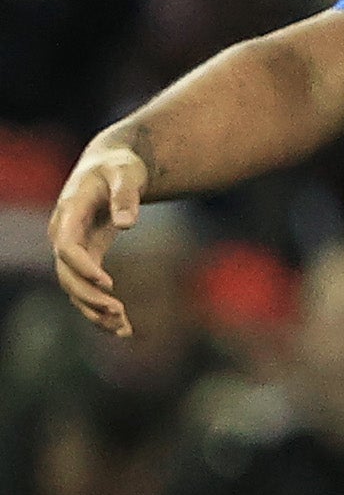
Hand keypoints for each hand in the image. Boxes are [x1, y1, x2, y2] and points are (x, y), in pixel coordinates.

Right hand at [50, 135, 148, 335]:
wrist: (111, 166)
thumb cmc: (119, 167)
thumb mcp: (126, 173)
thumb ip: (126, 195)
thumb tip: (127, 224)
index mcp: (69, 213)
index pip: (66, 245)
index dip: (82, 266)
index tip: (107, 282)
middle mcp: (63, 234)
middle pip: (66, 273)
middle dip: (87, 295)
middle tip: (118, 311)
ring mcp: (72, 248)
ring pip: (74, 287)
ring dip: (93, 311)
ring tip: (122, 329)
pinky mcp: (86, 257)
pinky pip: (87, 288)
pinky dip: (101, 309)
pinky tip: (123, 329)